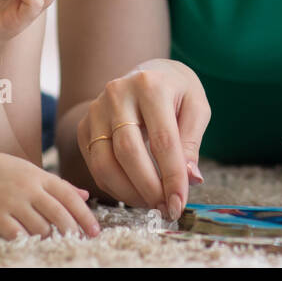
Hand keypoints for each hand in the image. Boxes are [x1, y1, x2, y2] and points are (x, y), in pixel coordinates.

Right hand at [0, 150, 100, 238]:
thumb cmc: (1, 171)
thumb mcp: (31, 171)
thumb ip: (58, 184)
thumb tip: (85, 195)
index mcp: (40, 176)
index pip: (70, 196)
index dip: (85, 215)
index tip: (96, 231)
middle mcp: (28, 188)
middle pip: (59, 213)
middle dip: (73, 231)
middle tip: (81, 242)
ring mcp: (11, 202)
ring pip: (41, 227)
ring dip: (50, 238)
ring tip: (53, 242)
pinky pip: (17, 234)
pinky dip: (28, 242)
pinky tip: (32, 244)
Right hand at [78, 59, 209, 220]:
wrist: (150, 73)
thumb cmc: (177, 92)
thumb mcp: (196, 108)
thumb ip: (192, 143)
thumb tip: (191, 179)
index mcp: (150, 85)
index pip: (162, 140)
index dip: (172, 176)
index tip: (179, 203)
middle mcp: (117, 93)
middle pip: (129, 152)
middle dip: (148, 187)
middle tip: (165, 208)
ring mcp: (96, 109)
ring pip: (105, 162)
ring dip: (128, 192)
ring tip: (151, 203)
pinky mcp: (85, 126)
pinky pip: (95, 165)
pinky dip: (114, 186)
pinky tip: (134, 193)